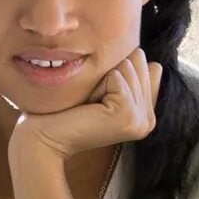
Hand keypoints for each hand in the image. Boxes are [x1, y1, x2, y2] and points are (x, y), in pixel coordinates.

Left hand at [10, 49, 161, 163]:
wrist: (46, 136)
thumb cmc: (69, 113)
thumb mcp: (105, 94)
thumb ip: (131, 80)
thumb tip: (152, 61)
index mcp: (146, 116)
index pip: (150, 70)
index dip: (119, 72)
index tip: (99, 97)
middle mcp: (148, 121)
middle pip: (138, 67)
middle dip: (110, 74)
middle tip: (92, 102)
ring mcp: (140, 120)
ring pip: (127, 69)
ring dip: (101, 80)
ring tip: (90, 105)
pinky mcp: (127, 115)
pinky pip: (116, 77)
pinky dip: (97, 85)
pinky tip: (89, 106)